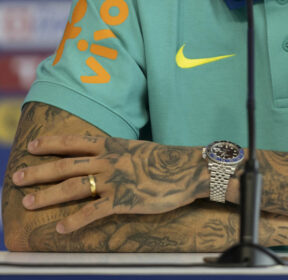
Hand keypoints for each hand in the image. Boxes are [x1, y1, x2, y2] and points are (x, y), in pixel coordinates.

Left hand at [12, 135, 208, 233]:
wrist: (187, 169)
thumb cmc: (165, 161)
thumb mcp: (138, 150)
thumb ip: (118, 154)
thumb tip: (103, 158)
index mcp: (113, 145)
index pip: (75, 141)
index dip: (52, 143)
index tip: (33, 145)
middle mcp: (109, 160)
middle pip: (66, 165)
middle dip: (39, 171)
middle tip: (16, 176)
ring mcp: (115, 180)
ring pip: (73, 187)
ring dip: (47, 195)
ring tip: (27, 202)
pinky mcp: (123, 200)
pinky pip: (93, 212)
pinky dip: (74, 221)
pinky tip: (60, 229)